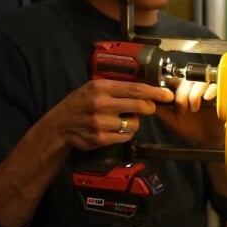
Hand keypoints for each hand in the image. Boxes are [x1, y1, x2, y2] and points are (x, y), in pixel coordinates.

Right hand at [47, 80, 173, 150]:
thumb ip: (117, 87)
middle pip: (140, 106)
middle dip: (149, 108)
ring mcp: (101, 122)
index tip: (167, 95)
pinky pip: (126, 136)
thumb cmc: (80, 104)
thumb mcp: (94, 88)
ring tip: (122, 120)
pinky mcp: (101, 138)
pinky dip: (125, 133)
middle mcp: (101, 104)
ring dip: (134, 123)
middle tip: (149, 108)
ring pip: (134, 123)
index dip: (155, 92)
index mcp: (101, 88)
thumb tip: (145, 89)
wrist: (59, 126)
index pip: (135, 89)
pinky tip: (115, 129)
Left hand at [155, 79, 224, 147]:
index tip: (169, 99)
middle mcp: (193, 88)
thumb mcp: (172, 121)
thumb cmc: (192, 129)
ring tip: (195, 108)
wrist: (209, 139)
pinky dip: (210, 91)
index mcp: (181, 92)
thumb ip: (161, 110)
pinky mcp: (219, 92)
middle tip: (183, 110)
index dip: (170, 87)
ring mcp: (207, 89)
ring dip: (194, 94)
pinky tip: (206, 99)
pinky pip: (215, 85)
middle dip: (182, 95)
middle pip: (185, 80)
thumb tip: (147, 101)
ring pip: (199, 81)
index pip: (173, 80)